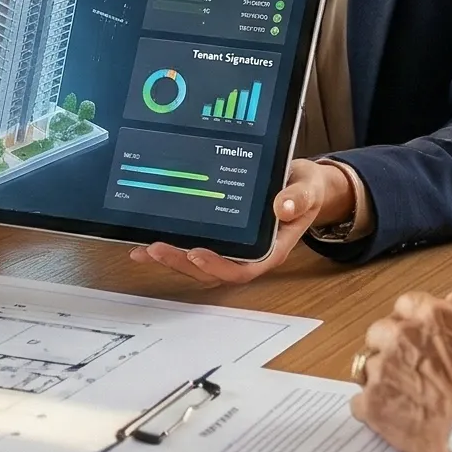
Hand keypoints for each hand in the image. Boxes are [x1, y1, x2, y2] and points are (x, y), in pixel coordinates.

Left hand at [126, 159, 349, 286]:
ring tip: (145, 249)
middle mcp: (248, 253)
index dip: (219, 266)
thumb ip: (299, 197)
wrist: (300, 182)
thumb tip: (283, 205)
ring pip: (199, 262)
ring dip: (172, 258)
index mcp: (271, 249)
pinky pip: (193, 246)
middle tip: (157, 248)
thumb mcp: (308, 188)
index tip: (197, 254)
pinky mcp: (218, 235)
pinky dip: (170, 246)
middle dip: (184, 263)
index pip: (244, 267)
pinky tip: (143, 243)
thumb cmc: (304, 189)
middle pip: (214, 269)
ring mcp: (232, 246)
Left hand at [350, 289, 451, 451]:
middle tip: (411, 370)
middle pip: (380, 332)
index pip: (406, 305)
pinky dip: (372, 410)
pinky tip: (392, 420)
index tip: (420, 338)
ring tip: (403, 398)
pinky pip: (359, 402)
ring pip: (367, 365)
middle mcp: (401, 336)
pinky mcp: (373, 403)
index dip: (413, 323)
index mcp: (432, 317)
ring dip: (381, 378)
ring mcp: (383, 369)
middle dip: (391, 347)